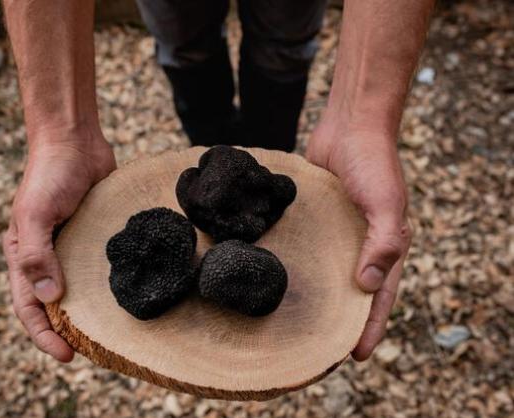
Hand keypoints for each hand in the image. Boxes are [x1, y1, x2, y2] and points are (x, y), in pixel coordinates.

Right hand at [3, 132, 115, 361]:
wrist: (75, 141)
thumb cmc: (49, 175)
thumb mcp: (36, 213)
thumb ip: (37, 254)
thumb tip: (49, 298)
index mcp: (24, 255)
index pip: (28, 306)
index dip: (43, 334)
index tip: (66, 356)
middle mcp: (47, 256)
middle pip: (54, 304)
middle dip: (68, 331)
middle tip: (93, 352)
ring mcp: (72, 247)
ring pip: (78, 289)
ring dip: (89, 312)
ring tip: (111, 334)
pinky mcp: (94, 236)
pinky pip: (99, 267)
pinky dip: (107, 285)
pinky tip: (126, 297)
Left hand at [306, 112, 411, 360]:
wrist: (349, 125)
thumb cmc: (373, 162)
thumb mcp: (386, 203)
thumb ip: (383, 243)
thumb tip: (367, 285)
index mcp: (383, 246)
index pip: (379, 296)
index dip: (369, 326)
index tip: (356, 356)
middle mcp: (358, 244)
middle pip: (349, 291)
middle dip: (339, 320)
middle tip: (319, 350)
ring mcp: (334, 232)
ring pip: (325, 272)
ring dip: (315, 296)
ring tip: (294, 323)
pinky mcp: (312, 218)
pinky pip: (305, 246)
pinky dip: (295, 264)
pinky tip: (275, 279)